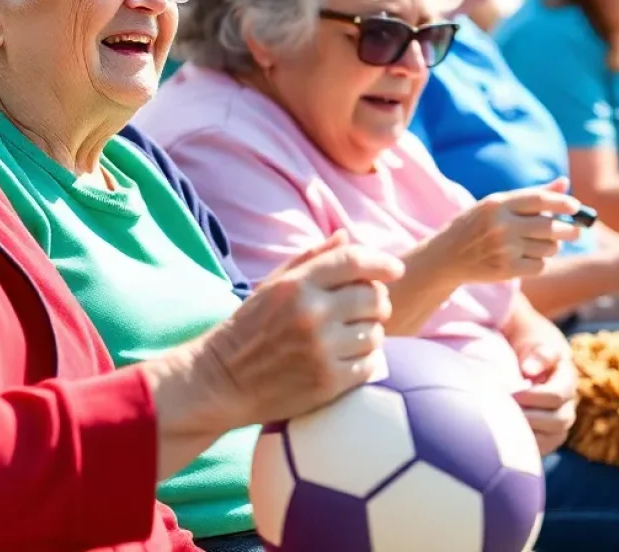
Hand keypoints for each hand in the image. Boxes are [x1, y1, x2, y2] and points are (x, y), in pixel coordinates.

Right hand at [190, 232, 403, 429]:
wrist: (222, 379)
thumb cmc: (250, 326)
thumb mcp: (273, 283)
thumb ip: (312, 257)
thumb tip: (346, 236)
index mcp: (298, 284)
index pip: (354, 261)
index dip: (382, 262)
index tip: (395, 269)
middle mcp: (312, 313)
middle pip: (374, 297)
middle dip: (376, 300)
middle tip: (365, 308)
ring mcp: (321, 349)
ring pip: (376, 333)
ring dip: (370, 332)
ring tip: (350, 334)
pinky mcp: (327, 382)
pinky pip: (369, 364)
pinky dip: (365, 360)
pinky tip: (346, 357)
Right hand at [437, 178, 581, 284]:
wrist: (446, 257)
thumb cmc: (475, 225)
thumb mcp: (496, 205)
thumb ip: (531, 195)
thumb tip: (564, 183)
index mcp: (497, 204)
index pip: (539, 200)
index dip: (562, 202)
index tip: (575, 206)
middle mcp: (501, 225)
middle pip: (550, 226)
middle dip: (569, 229)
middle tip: (575, 230)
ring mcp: (503, 249)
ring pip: (548, 247)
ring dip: (552, 246)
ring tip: (542, 244)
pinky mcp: (506, 270)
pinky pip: (540, 265)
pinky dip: (540, 262)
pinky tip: (527, 258)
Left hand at [513, 356, 577, 455]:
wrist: (534, 363)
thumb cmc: (534, 352)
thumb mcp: (539, 346)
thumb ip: (539, 355)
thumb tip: (528, 370)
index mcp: (568, 381)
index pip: (557, 395)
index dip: (534, 397)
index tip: (513, 394)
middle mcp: (568, 406)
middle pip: (558, 421)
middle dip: (531, 417)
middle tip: (507, 412)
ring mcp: (560, 424)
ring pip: (552, 438)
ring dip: (529, 433)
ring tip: (507, 424)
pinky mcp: (549, 437)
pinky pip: (543, 448)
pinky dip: (526, 445)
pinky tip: (508, 436)